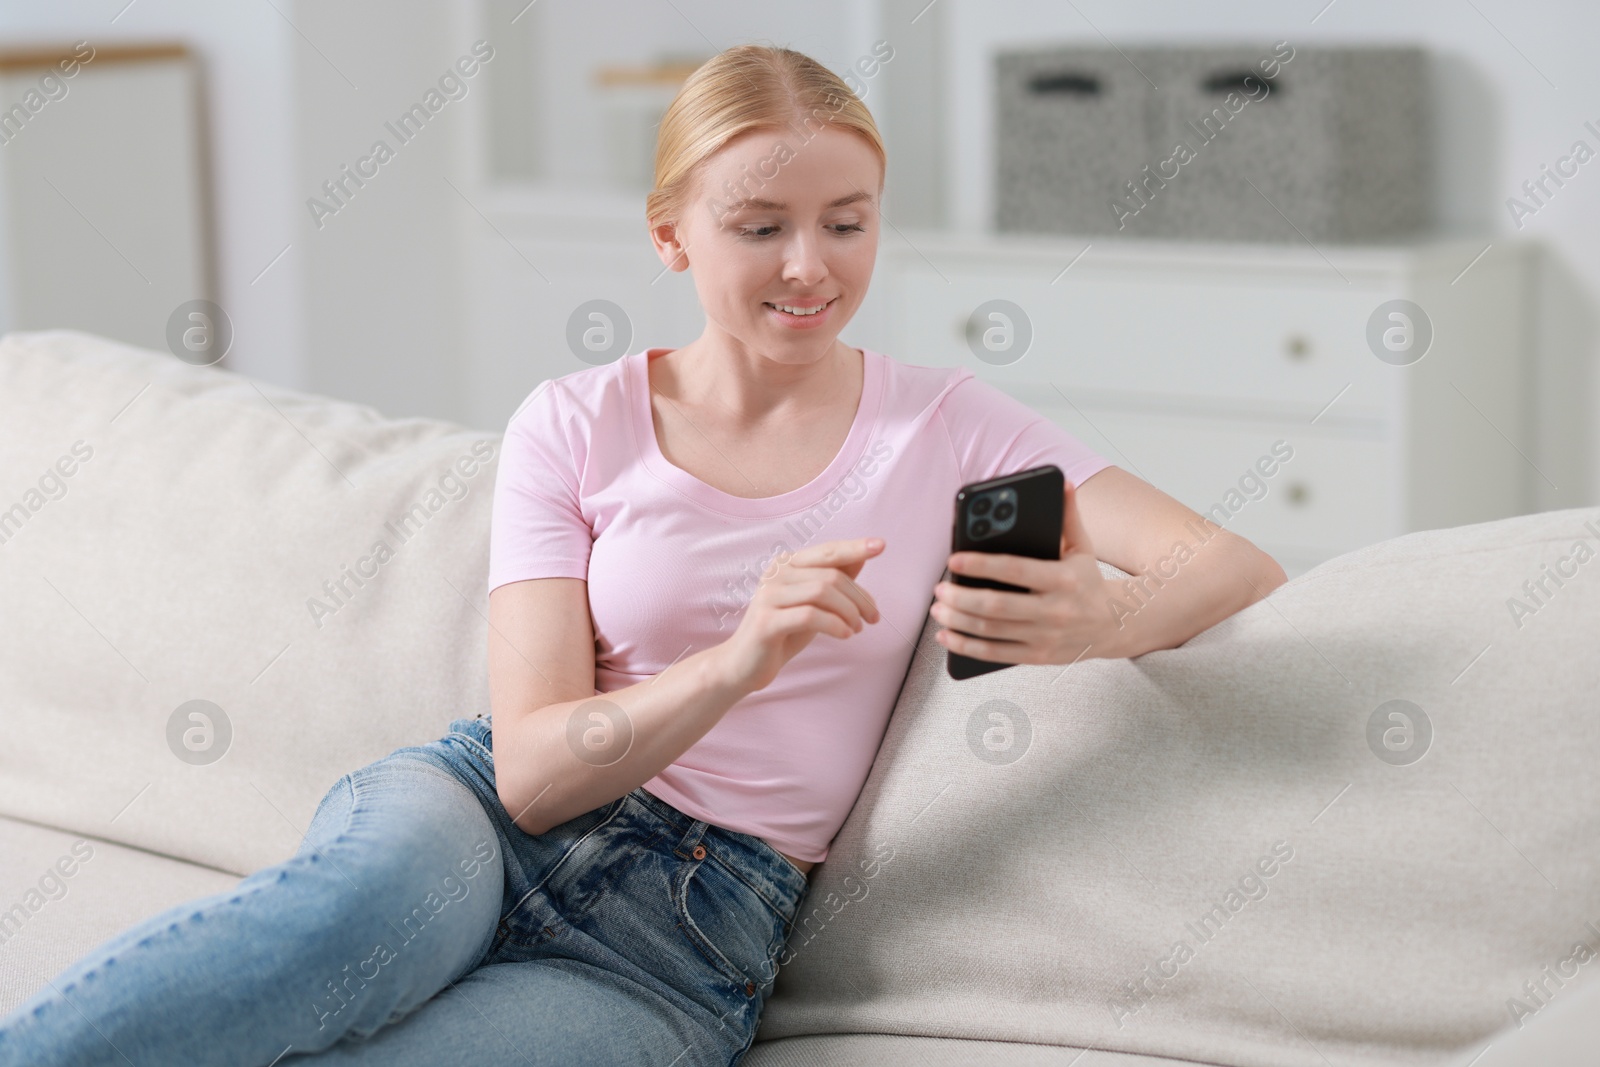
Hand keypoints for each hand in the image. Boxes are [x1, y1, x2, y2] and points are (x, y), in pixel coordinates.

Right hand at [714, 537, 883, 693]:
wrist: (744, 665)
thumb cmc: (783, 633)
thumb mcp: (812, 604)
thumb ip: (832, 580)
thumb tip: (861, 558)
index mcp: (786, 564)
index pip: (827, 551)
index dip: (855, 548)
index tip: (880, 545)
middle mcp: (776, 574)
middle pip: (831, 575)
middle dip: (859, 598)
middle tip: (873, 618)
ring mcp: (768, 596)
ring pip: (822, 592)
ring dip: (849, 612)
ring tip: (857, 629)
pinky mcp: (766, 621)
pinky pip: (810, 616)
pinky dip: (835, 625)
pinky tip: (845, 635)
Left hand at [931, 479, 1115, 665]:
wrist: (1116, 625)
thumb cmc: (1089, 581)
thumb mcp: (1082, 547)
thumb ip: (1068, 515)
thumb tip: (1061, 481)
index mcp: (1063, 579)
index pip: (1015, 569)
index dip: (981, 564)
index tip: (954, 559)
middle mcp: (1054, 610)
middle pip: (997, 606)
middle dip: (962, 597)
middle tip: (939, 588)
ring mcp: (1045, 637)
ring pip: (992, 631)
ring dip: (958, 621)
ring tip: (938, 608)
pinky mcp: (1038, 656)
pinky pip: (995, 654)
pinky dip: (967, 646)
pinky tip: (946, 635)